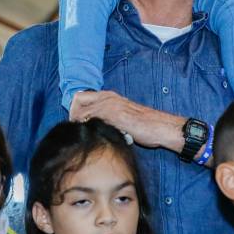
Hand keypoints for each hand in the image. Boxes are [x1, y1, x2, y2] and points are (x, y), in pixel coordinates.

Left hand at [71, 90, 185, 150]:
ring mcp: (109, 105)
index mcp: (110, 96)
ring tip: (89, 136)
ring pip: (81, 111)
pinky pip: (90, 119)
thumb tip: (92, 125)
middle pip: (77, 100)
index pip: (81, 97)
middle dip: (74, 116)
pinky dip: (88, 129)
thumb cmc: (144, 125)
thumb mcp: (122, 116)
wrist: (159, 127)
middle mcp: (108, 97)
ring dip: (80, 124)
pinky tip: (96, 137)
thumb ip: (108, 116)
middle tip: (80, 129)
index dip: (75, 110)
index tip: (79, 124)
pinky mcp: (112, 115)